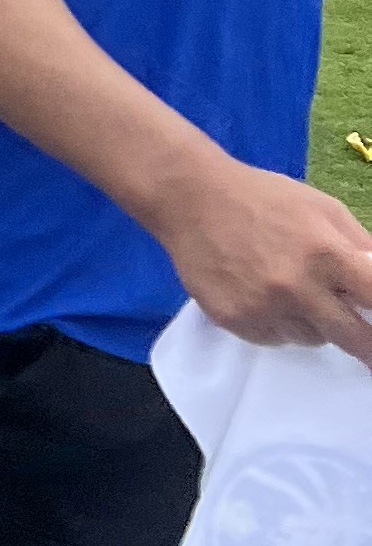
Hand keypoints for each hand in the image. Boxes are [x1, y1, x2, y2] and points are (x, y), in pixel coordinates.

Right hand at [168, 160, 371, 367]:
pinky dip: (279, 323)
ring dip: (315, 323)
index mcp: (326, 253)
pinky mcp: (236, 321)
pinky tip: (263, 294)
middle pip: (353, 336)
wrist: (191, 199)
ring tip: (293, 290)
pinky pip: (276, 338)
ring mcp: (264, 308)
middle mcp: (296, 287)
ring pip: (313, 338)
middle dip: (369, 348)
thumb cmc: (264, 198)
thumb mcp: (323, 208)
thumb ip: (359, 245)